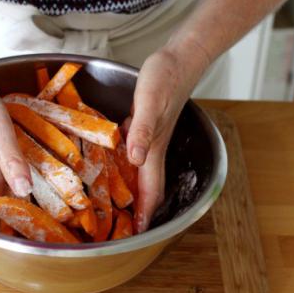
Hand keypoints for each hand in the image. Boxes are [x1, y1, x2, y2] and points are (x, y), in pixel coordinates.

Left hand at [126, 42, 209, 231]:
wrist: (180, 58)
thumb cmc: (166, 77)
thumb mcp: (149, 101)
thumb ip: (142, 130)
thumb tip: (136, 160)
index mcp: (153, 149)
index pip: (151, 190)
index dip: (145, 214)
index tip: (136, 234)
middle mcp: (152, 149)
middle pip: (147, 188)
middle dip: (139, 210)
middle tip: (123, 227)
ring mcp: (150, 139)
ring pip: (141, 174)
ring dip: (133, 193)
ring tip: (118, 207)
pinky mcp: (144, 128)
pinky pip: (134, 156)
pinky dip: (126, 169)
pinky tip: (113, 166)